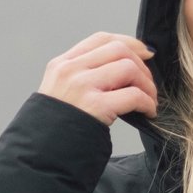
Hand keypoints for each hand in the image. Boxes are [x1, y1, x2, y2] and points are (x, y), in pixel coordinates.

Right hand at [38, 32, 157, 127]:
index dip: (129, 42)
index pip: (101, 39)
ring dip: (146, 84)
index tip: (144, 52)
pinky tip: (148, 112)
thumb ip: (81, 78)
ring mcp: (82, 86)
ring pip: (128, 68)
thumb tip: (121, 71)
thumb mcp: (60, 93)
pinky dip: (147, 103)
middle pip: (118, 49)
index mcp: (62, 64)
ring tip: (149, 100)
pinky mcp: (95, 106)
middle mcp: (71, 70)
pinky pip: (133, 95)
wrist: (42, 154)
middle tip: (148, 84)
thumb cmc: (56, 130)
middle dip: (141, 65)